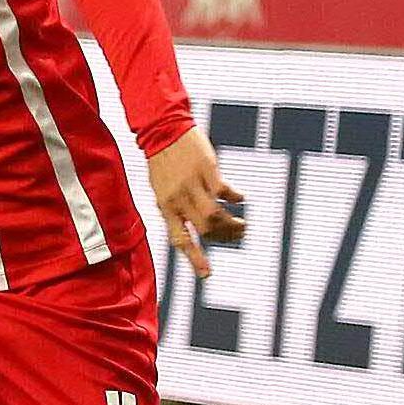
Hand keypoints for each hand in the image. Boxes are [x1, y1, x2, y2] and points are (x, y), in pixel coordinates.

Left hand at [146, 127, 243, 278]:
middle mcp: (178, 199)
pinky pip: (225, 191)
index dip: (194, 258)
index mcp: (165, 206)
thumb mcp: (161, 188)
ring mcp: (193, 185)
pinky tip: (241, 199)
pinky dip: (235, 198)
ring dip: (233, 224)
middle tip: (237, 236)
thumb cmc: (161, 161)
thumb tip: (196, 226)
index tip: (207, 275)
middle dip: (224, 238)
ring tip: (242, 226)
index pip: (180, 239)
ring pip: (216, 215)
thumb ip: (176, 207)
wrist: (163, 129)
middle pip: (205, 229)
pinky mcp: (208, 171)